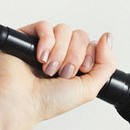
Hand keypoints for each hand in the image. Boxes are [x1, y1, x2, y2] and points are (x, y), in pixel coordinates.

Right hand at [0, 21, 117, 129]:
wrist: (22, 104)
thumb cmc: (50, 101)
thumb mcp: (89, 88)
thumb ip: (106, 65)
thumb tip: (107, 37)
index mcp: (75, 63)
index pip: (91, 44)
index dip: (90, 55)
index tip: (81, 71)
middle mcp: (60, 52)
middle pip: (79, 35)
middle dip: (74, 56)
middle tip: (64, 74)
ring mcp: (43, 44)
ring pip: (63, 29)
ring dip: (60, 52)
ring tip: (49, 69)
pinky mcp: (26, 37)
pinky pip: (44, 25)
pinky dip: (47, 41)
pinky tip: (41, 57)